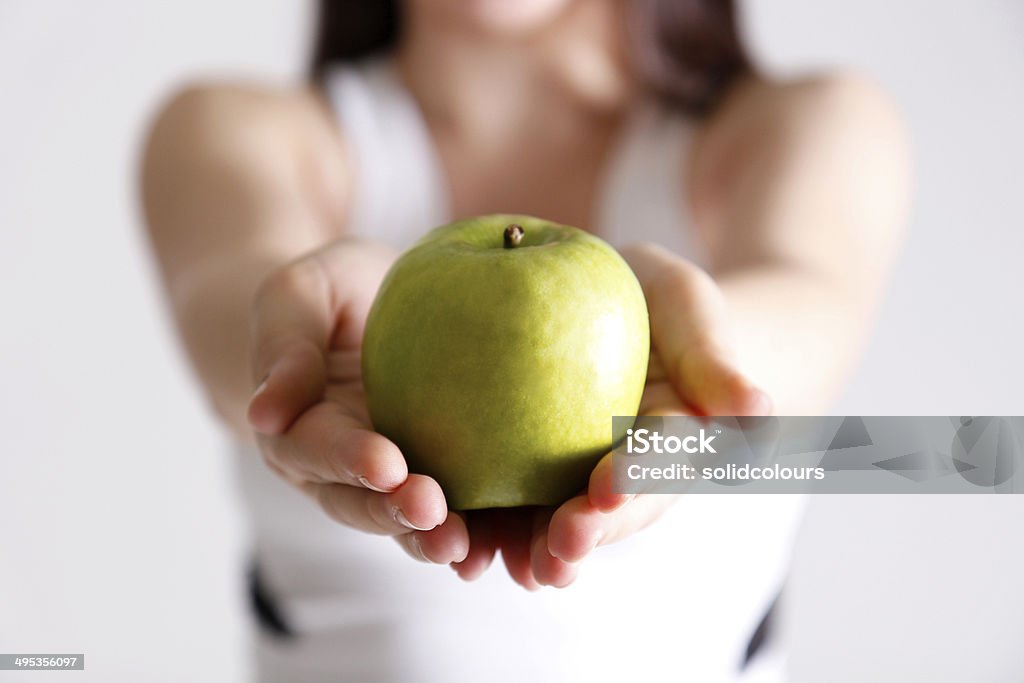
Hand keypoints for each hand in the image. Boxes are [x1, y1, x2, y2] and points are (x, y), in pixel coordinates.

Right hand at [246, 238, 469, 564]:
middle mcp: (338, 468)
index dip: (348, 458)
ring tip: (461, 545)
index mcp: (298, 426)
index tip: (386, 464)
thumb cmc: (329, 294)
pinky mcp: (435, 477)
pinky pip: (451, 512)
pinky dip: (473, 532)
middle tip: (429, 509)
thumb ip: (285, 347)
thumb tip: (265, 414)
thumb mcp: (297, 296)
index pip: (317, 447)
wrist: (371, 305)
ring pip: (402, 521)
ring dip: (428, 537)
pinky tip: (501, 542)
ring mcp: (386, 480)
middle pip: (357, 501)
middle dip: (391, 512)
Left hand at [452, 242, 770, 588]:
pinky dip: (495, 527)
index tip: (611, 486)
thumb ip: (714, 358)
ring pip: (565, 520)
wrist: (621, 310)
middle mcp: (631, 470)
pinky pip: (515, 502)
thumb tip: (759, 413)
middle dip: (590, 531)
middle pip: (614, 510)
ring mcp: (582, 475)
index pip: (663, 457)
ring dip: (544, 549)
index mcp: (675, 437)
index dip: (641, 474)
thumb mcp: (689, 308)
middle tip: (563, 547)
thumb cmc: (662, 302)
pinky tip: (466, 545)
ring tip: (521, 570)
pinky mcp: (533, 470)